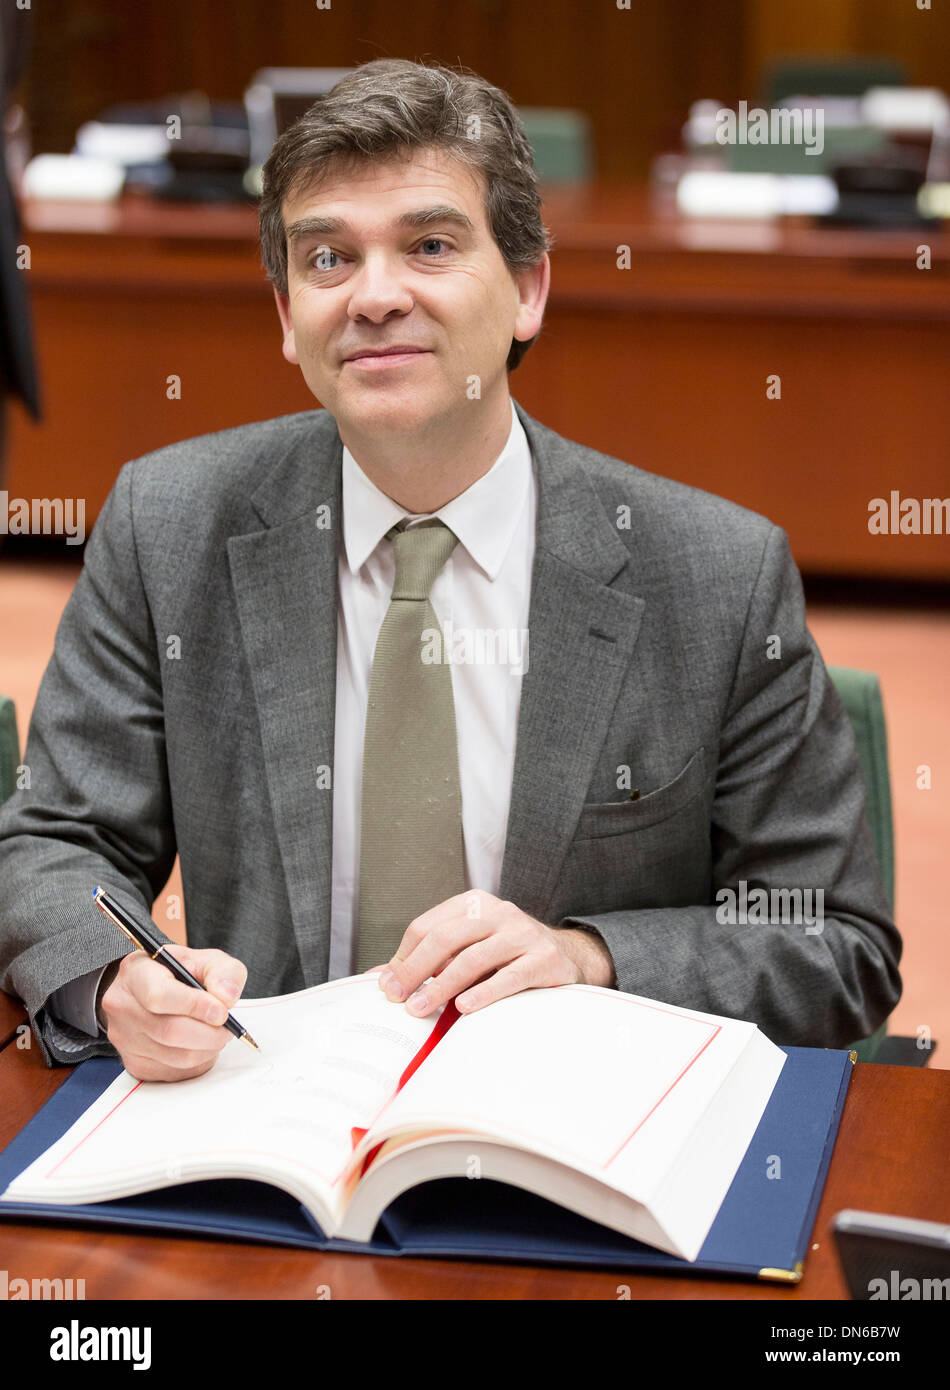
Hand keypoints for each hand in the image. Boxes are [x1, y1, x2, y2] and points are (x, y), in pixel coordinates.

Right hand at [99, 945, 247, 1081]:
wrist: (152, 990)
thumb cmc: (179, 973)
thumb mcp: (205, 960)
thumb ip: (223, 972)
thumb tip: (226, 998)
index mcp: (136, 972)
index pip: (160, 996)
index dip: (195, 1006)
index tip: (222, 1011)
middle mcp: (122, 1006)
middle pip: (170, 1031)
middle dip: (209, 1032)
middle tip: (227, 1026)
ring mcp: (125, 1039)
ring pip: (176, 1057)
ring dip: (207, 1048)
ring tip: (216, 1033)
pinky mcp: (135, 1064)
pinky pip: (175, 1072)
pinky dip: (198, 1062)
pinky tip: (200, 1044)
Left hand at [373, 890, 614, 1017]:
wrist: (568, 957)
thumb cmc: (506, 957)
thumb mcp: (468, 949)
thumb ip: (429, 961)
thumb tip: (381, 979)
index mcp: (474, 905)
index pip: (427, 927)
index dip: (403, 958)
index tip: (387, 987)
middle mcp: (498, 912)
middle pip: (445, 938)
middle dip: (415, 971)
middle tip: (398, 999)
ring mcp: (523, 933)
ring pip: (473, 958)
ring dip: (441, 987)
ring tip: (420, 1009)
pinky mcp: (545, 959)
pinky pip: (509, 976)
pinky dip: (484, 993)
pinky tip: (464, 1008)